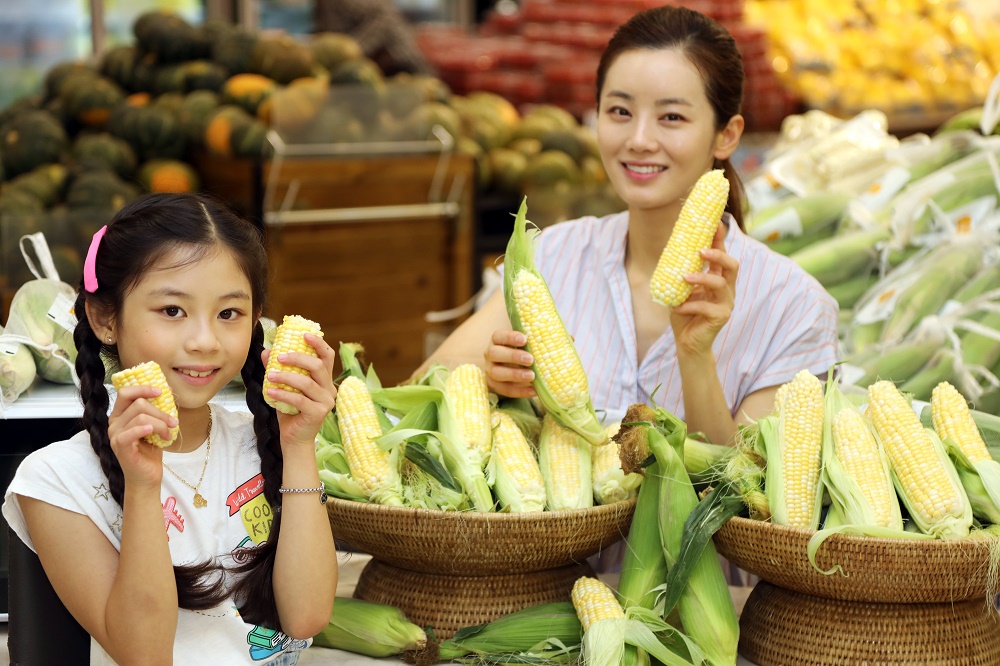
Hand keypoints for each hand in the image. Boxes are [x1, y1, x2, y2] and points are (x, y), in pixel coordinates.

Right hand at [107, 385, 174, 490]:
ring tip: (168, 434)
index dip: (143, 388)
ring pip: (140, 416)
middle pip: (138, 404)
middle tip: (174, 422)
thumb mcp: (155, 425)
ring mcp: (114, 434)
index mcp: (120, 414)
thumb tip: (169, 390)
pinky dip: (145, 429)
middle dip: (161, 411)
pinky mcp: (119, 446)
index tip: (161, 392)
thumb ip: (156, 409)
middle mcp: (114, 422)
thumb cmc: (150, 450)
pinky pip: (130, 432)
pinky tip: (155, 434)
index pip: (125, 392)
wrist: (147, 475)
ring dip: (161, 424)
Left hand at [262, 332, 337, 448]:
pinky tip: (270, 392)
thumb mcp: (284, 387)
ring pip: (307, 383)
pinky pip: (299, 400)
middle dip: (297, 358)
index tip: (304, 334)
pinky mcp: (318, 413)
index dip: (318, 343)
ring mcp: (326, 401)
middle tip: (279, 358)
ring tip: (270, 376)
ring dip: (286, 377)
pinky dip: (283, 394)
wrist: (294, 438)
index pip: (327, 356)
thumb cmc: (291, 411)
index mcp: (324, 379)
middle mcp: (329, 388)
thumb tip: (266, 351)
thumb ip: (278, 369)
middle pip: (318, 366)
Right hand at [483, 329, 536, 397]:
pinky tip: (533, 391)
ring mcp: (490, 370)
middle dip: (513, 356)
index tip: (525, 339)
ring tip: (532, 376)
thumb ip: (540, 341)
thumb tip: (565, 339)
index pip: (498, 336)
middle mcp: (490, 354)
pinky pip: (505, 389)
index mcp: (497, 340)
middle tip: (530, 360)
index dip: (510, 337)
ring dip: (515, 374)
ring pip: (496, 373)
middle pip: (494, 353)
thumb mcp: (528, 345)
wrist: (514, 371)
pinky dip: (520, 391)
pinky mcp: (494, 386)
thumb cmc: (524, 351)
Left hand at [670, 223, 738, 357]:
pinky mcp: (721, 317)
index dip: (719, 238)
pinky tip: (677, 307)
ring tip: (683, 278)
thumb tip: (670, 249)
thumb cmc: (684, 313)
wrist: (687, 342)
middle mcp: (726, 289)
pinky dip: (690, 305)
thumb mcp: (680, 289)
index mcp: (718, 279)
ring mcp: (726, 303)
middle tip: (701, 251)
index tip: (714, 222)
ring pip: (720, 284)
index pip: (722, 254)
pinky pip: (707, 307)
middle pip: (731, 265)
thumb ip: (681, 272)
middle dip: (718, 255)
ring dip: (701, 279)